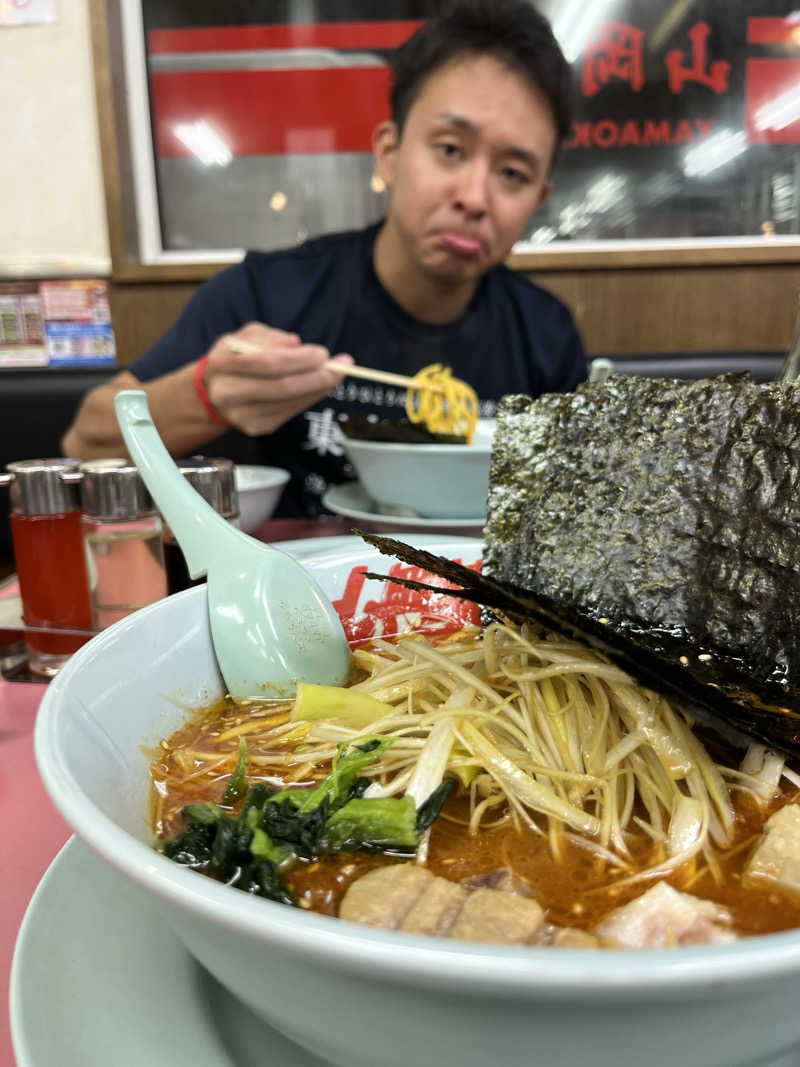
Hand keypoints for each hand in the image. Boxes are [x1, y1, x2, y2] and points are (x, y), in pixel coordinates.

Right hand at [201, 323, 352, 435]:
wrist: (215, 390)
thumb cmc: (236, 358)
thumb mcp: (246, 336)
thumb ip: (269, 337)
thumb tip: (295, 343)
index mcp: (222, 365)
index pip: (266, 363)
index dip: (298, 360)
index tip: (323, 354)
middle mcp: (228, 394)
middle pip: (281, 387)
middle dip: (316, 377)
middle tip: (340, 367)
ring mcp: (242, 415)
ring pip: (289, 403)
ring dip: (318, 389)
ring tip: (335, 375)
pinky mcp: (256, 428)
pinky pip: (290, 413)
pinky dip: (309, 399)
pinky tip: (320, 387)